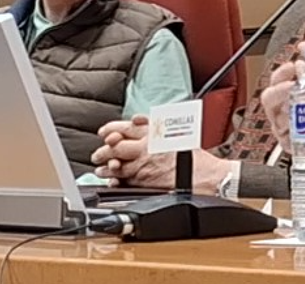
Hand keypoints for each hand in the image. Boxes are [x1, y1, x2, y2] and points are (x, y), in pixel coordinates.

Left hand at [92, 116, 231, 191]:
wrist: (207, 177)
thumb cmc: (196, 158)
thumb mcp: (177, 133)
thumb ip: (156, 126)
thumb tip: (138, 120)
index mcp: (154, 134)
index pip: (126, 128)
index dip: (111, 129)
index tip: (104, 132)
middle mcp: (146, 149)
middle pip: (116, 147)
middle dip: (104, 151)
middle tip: (97, 154)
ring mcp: (144, 167)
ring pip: (118, 166)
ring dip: (107, 167)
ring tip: (100, 169)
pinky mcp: (146, 183)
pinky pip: (125, 181)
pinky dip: (116, 181)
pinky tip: (112, 181)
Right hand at [260, 33, 304, 152]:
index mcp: (290, 89)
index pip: (278, 78)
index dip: (281, 72)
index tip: (291, 67)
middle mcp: (285, 107)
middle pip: (269, 98)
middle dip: (278, 91)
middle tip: (292, 86)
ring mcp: (288, 126)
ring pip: (276, 119)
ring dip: (283, 112)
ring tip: (295, 107)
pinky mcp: (295, 143)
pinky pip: (286, 140)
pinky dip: (289, 135)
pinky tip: (299, 129)